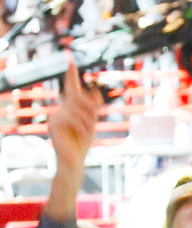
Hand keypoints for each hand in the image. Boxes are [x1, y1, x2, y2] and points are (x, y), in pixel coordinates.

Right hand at [47, 57, 101, 220]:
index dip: (71, 75)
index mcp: (68, 110)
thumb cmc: (82, 145)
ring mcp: (55, 118)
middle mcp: (59, 111)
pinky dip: (82, 125)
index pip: (70, 90)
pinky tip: (86, 134)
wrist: (74, 163)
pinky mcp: (53, 125)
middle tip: (96, 114)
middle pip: (75, 98)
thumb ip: (92, 110)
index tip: (71, 59)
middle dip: (88, 105)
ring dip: (87, 118)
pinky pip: (71, 118)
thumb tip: (96, 93)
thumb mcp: (91, 125)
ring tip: (91, 130)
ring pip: (75, 108)